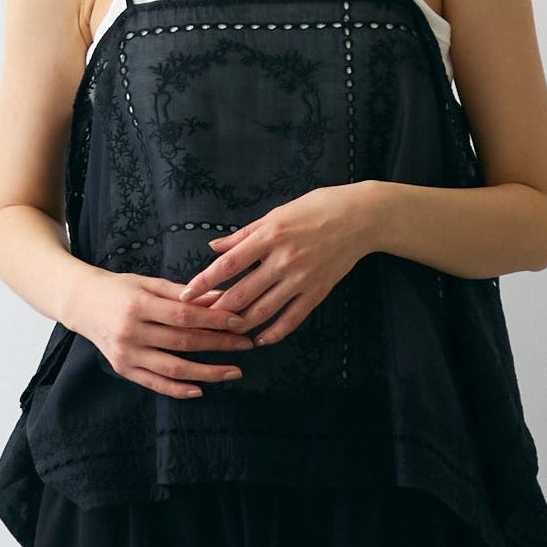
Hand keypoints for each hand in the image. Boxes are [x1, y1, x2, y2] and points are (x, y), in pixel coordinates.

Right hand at [66, 270, 255, 399]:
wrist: (80, 303)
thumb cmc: (119, 288)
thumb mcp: (149, 283)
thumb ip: (182, 292)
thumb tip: (219, 296)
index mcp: (140, 304)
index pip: (185, 315)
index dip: (215, 319)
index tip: (241, 322)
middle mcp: (132, 331)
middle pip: (184, 341)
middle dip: (220, 344)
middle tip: (247, 344)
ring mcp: (126, 353)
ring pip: (174, 367)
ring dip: (208, 372)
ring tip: (234, 371)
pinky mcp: (122, 368)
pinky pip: (155, 383)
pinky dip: (179, 389)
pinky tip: (201, 389)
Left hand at [178, 185, 370, 346]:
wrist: (360, 217)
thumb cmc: (316, 208)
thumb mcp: (277, 213)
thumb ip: (244, 234)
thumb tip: (214, 248)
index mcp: (270, 235)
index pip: (228, 265)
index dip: (204, 282)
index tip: (185, 295)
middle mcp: (284, 259)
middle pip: (242, 294)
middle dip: (217, 311)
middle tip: (199, 320)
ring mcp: (302, 278)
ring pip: (263, 311)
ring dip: (240, 325)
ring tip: (224, 332)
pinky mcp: (318, 291)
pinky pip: (292, 319)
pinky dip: (274, 333)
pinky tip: (260, 339)